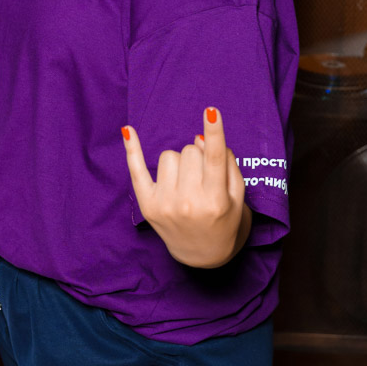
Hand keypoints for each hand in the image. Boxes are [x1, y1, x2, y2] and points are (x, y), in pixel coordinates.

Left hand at [121, 107, 250, 267]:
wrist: (203, 255)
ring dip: (178, 163)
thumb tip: (200, 139)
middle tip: (202, 176)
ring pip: (169, 155)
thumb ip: (226, 165)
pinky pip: (136, 169)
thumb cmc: (224, 219)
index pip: (214, 160)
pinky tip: (128, 130)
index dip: (214, 133)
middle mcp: (188, 203)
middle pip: (190, 151)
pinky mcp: (147, 204)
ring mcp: (165, 204)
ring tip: (185, 182)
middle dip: (197, 157)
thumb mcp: (238, 197)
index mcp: (215, 201)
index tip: (211, 111)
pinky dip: (132, 150)